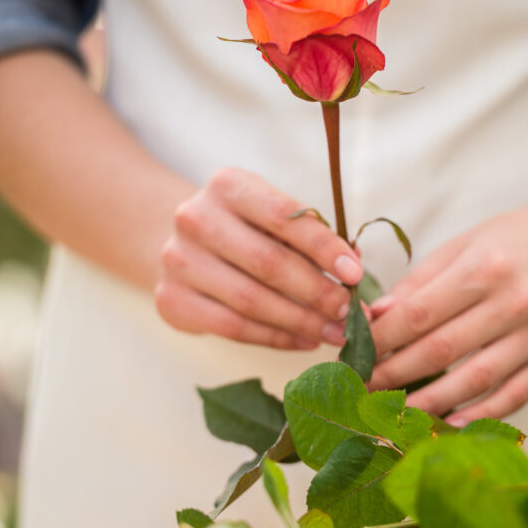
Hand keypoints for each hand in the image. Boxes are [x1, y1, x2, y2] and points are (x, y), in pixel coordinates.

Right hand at [156, 167, 362, 348]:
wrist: (183, 244)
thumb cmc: (246, 229)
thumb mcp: (274, 218)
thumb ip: (312, 237)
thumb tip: (354, 268)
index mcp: (228, 186)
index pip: (283, 217)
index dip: (324, 247)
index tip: (356, 274)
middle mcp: (196, 218)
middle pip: (268, 263)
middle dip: (317, 292)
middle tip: (350, 313)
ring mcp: (178, 261)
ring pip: (251, 301)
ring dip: (301, 322)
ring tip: (335, 333)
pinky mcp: (172, 300)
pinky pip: (233, 327)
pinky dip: (275, 338)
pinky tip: (304, 340)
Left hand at [368, 190, 527, 422]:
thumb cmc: (510, 243)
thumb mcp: (461, 246)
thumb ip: (417, 283)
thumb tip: (373, 318)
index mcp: (484, 268)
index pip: (420, 314)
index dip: (382, 340)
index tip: (355, 356)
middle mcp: (515, 302)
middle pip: (442, 350)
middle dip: (395, 374)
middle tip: (364, 390)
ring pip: (475, 380)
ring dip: (428, 403)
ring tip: (393, 414)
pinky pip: (512, 398)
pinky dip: (478, 416)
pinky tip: (447, 423)